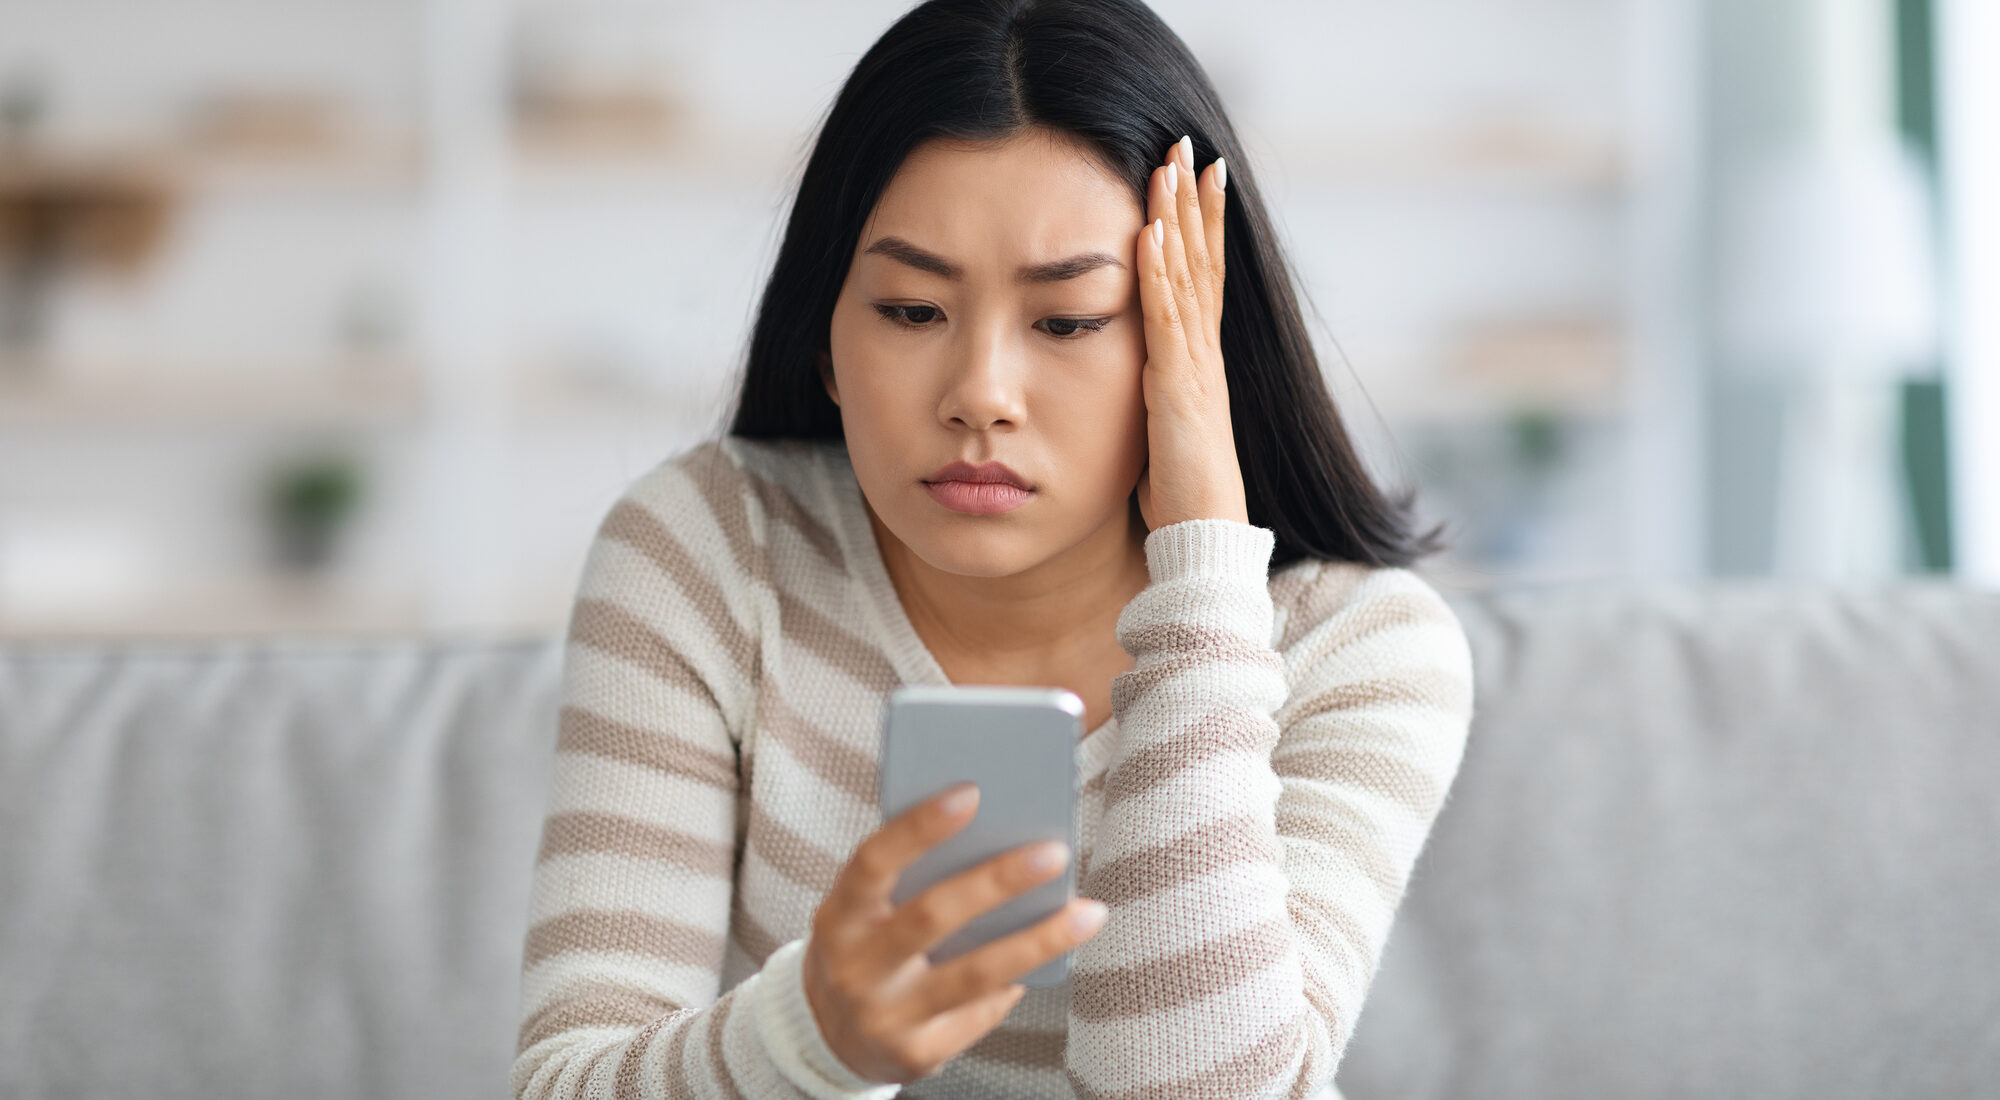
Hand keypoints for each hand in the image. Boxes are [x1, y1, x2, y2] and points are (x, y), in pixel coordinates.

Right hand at [801, 783, 1108, 1083]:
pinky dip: (1018, 979)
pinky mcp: (918, 1053)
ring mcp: (885, 1015)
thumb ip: (912, 877)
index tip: (972, 793)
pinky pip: (983, 1010)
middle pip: (932, 916)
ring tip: (1089, 913)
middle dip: (998, 882)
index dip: (919, 827)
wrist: (832, 1037)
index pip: (873, 861)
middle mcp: (854, 967)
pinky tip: (1052, 956)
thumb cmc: (869, 947)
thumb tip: (1000, 834)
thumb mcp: (867, 911)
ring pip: (974, 973)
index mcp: (839, 914)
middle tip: (1054, 852)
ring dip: (1038, 940)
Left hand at [1133, 134, 1248, 530]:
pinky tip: (1148, 234)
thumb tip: (1136, 377)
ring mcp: (1195, 371)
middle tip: (1189, 144)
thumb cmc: (1179, 499)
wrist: (1203, 542)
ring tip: (1169, 167)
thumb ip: (1154, 397)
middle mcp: (1204, 357)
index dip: (1202, 226)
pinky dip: (1158, 276)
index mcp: (1198, 364)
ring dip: (1178, 220)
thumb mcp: (1161, 431)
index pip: (1203, 279)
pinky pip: (1167, 323)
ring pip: (1188, 280)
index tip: (1198, 175)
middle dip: (1195, 202)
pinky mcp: (1179, 392)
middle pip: (1202, 263)